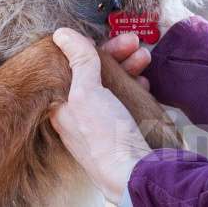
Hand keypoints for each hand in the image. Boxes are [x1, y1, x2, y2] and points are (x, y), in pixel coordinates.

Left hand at [50, 28, 150, 204]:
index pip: (75, 65)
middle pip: (96, 72)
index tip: (113, 40)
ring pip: (112, 84)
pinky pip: (125, 100)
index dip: (95, 48)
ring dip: (129, 67)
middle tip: (135, 43)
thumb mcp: (86, 93)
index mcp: (63, 105)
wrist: (134, 173)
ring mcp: (100, 121)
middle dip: (117, 55)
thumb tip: (62, 35)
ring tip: (145, 58)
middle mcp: (79, 113)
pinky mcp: (118, 129)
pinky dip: (135, 87)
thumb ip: (78, 62)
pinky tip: (145, 83)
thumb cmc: (105, 138)